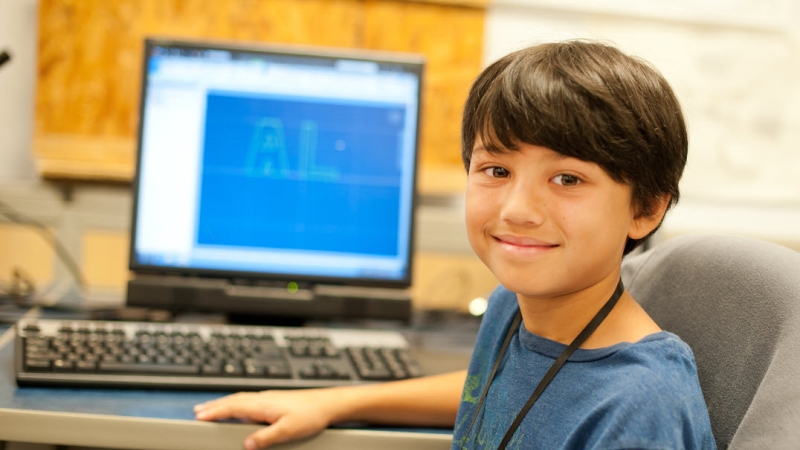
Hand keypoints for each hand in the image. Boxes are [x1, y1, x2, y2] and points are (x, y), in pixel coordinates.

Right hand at [194, 388, 343, 448]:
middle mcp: (264, 398)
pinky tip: (240, 407)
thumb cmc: (311, 414)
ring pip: (241, 399)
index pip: (232, 407)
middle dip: (214, 405)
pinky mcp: (276, 400)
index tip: (199, 415)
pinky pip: (250, 399)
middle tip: (198, 411)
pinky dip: (238, 402)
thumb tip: (246, 444)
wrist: (328, 404)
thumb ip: (265, 438)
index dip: (215, 411)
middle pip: (233, 400)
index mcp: (263, 404)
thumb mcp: (287, 431)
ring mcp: (270, 398)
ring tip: (213, 408)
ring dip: (225, 403)